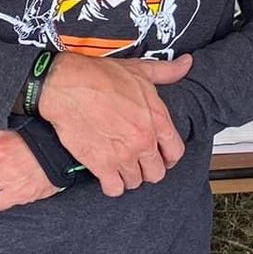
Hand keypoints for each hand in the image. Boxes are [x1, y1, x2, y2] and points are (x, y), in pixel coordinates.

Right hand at [38, 54, 192, 196]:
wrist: (67, 86)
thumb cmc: (100, 77)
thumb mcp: (140, 69)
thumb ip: (166, 71)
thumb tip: (185, 64)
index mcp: (156, 119)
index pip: (176, 152)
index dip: (169, 157)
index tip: (162, 156)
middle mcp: (143, 141)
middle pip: (157, 172)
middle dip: (149, 169)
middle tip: (139, 163)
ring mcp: (123, 155)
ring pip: (135, 182)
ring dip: (129, 177)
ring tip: (122, 167)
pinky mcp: (101, 165)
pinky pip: (114, 189)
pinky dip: (112, 186)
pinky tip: (107, 176)